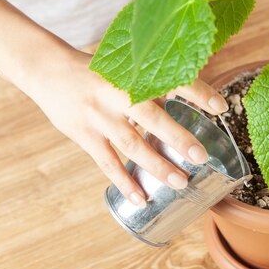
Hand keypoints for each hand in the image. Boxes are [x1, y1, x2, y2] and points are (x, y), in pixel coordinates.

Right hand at [24, 49, 228, 207]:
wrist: (47, 71)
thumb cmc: (96, 72)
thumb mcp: (124, 71)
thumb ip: (152, 86)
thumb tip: (191, 101)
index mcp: (131, 74)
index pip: (169, 81)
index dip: (196, 92)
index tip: (221, 106)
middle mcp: (116, 94)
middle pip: (150, 116)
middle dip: (177, 137)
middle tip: (201, 157)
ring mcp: (99, 117)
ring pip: (131, 144)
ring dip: (156, 165)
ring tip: (180, 182)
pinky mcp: (84, 135)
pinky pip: (106, 162)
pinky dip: (124, 181)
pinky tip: (141, 198)